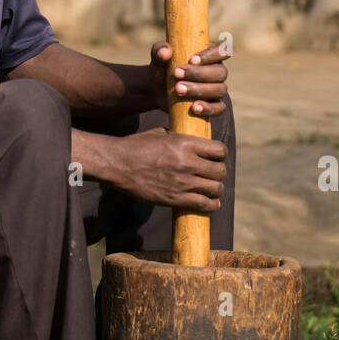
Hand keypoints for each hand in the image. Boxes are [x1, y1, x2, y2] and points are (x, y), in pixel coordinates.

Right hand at [105, 128, 226, 211]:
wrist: (117, 164)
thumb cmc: (136, 146)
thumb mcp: (160, 134)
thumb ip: (178, 137)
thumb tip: (190, 140)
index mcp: (185, 143)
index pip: (219, 150)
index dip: (221, 154)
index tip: (217, 158)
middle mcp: (187, 162)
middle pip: (220, 170)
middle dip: (220, 172)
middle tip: (214, 174)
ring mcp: (182, 182)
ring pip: (215, 188)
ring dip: (217, 189)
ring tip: (213, 190)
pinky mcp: (175, 199)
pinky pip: (203, 204)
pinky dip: (211, 205)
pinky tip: (211, 203)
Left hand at [148, 39, 228, 116]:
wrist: (157, 91)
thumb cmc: (162, 69)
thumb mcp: (159, 58)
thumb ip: (160, 51)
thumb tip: (165, 52)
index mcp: (209, 55)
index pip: (222, 50)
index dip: (211, 55)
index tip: (192, 59)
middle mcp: (217, 71)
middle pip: (220, 72)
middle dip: (199, 74)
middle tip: (177, 74)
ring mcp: (216, 89)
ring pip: (219, 89)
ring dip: (199, 90)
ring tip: (178, 89)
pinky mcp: (212, 105)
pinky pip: (219, 108)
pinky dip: (208, 108)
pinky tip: (194, 108)